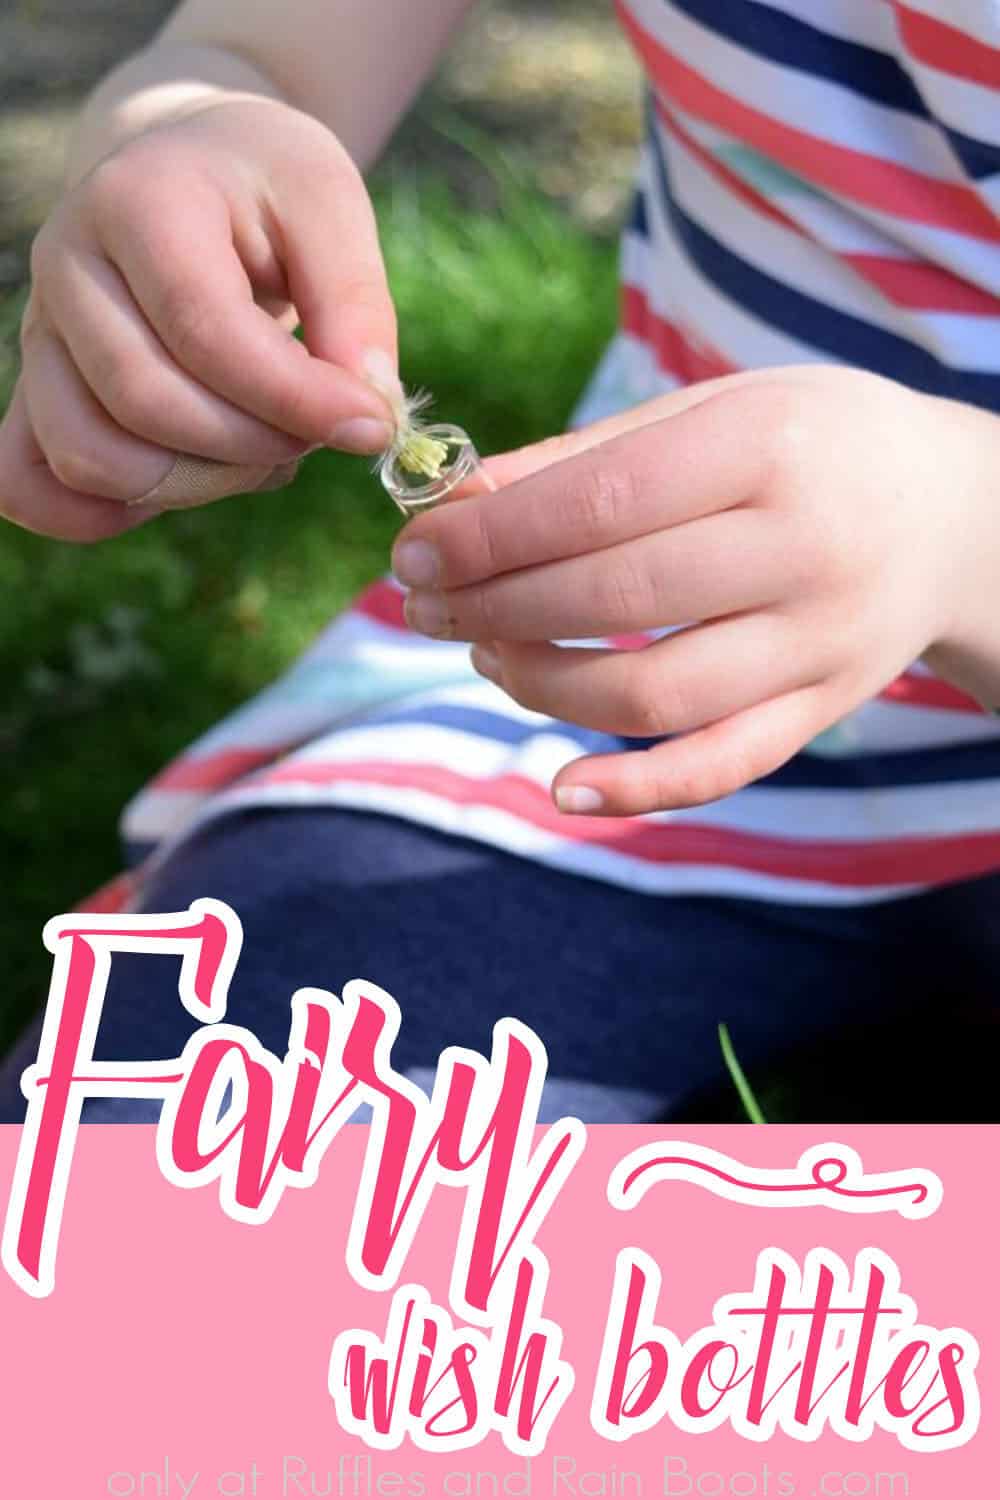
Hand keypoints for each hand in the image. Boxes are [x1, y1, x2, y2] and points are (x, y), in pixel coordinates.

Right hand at [0, 97, 397, 540]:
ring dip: (197, 485)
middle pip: (146, 403)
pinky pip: (33, 486)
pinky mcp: (37, 392)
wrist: (184, 165)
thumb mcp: (329, 205)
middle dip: (253, 446)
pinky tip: (188, 485)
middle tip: (318, 432)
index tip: (370, 424)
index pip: (205, 331)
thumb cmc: (262, 187)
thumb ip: (355, 304)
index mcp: (137, 200)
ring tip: (263, 450)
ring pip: (93, 457)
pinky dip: (104, 514)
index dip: (294, 398)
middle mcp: (66, 265)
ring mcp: (41, 335)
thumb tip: (368, 412)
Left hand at [391, 367, 999, 815]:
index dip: (491, 536)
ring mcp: (820, 641)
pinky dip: (640, 789)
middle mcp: (804, 549)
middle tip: (423, 604)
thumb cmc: (813, 444)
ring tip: (485, 654)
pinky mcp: (822, 707)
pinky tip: (563, 789)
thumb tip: (457, 502)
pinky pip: (727, 765)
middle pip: (619, 600)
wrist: (954, 516)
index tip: (414, 549)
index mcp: (771, 448)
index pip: (601, 504)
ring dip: (544, 686)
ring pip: (658, 694)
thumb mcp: (717, 409)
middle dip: (496, 607)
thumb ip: (588, 458)